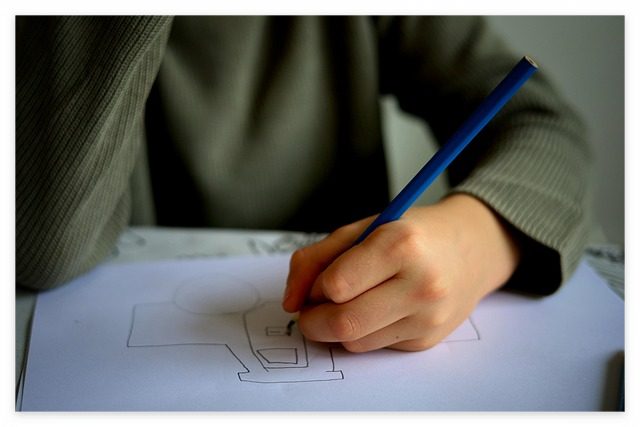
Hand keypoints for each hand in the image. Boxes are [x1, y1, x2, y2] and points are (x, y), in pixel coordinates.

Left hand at [282, 193, 520, 351]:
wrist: (471, 249)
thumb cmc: (411, 234)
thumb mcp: (362, 228)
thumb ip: (315, 258)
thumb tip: (289, 301)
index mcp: (401, 244)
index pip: (335, 285)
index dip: (316, 287)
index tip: (319, 282)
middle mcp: (421, 284)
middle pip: (343, 323)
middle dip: (313, 321)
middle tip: (311, 309)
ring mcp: (428, 317)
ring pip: (354, 341)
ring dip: (338, 327)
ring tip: (352, 301)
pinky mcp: (427, 341)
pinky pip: (374, 347)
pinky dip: (364, 332)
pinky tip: (380, 308)